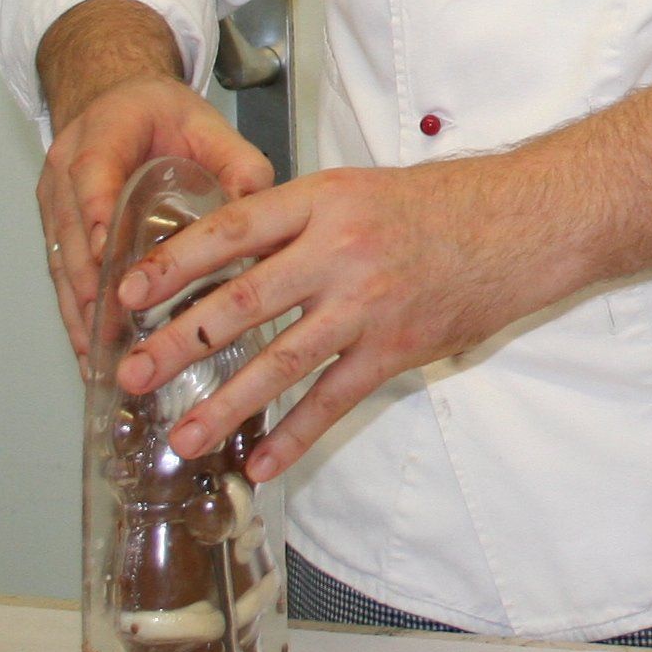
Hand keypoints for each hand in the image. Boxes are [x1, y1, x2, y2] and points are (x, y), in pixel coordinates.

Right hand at [33, 0, 271, 370]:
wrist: (113, 99)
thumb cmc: (159, 114)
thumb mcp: (205, 122)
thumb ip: (237, 159)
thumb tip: (264, 207)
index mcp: (101, 136)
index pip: (93, 175)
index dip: (99, 215)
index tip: (111, 255)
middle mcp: (66, 174)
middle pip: (73, 235)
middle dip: (93, 289)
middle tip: (115, 336)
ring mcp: (55, 206)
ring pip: (63, 265)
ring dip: (81, 316)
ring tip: (104, 365)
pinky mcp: (57, 232)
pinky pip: (62, 279)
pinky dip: (77, 318)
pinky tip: (93, 358)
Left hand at [109, 83, 651, 483]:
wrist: (529, 222)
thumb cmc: (445, 203)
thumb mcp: (360, 188)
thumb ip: (299, 221)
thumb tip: (229, 260)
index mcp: (323, 200)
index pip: (229, 231)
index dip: (171, 264)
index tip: (123, 291)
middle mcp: (340, 250)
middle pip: (240, 303)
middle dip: (175, 345)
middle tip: (128, 374)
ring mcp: (368, 304)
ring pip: (279, 363)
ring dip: (222, 406)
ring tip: (179, 439)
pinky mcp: (397, 348)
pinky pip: (334, 400)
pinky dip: (295, 435)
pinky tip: (260, 462)